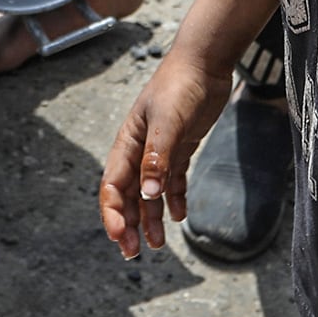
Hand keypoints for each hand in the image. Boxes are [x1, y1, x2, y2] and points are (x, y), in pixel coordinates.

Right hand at [99, 48, 231, 258]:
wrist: (205, 62)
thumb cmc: (181, 86)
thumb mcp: (168, 121)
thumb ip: (157, 157)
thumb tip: (147, 195)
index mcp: (128, 143)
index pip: (113, 186)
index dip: (113, 213)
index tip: (120, 237)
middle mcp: (140, 150)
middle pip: (128, 195)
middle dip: (128, 225)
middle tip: (134, 253)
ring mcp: (160, 150)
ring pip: (149, 194)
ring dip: (150, 219)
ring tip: (158, 245)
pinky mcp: (180, 148)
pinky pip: (172, 182)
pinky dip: (174, 200)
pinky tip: (180, 216)